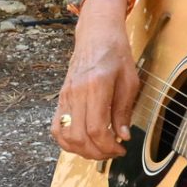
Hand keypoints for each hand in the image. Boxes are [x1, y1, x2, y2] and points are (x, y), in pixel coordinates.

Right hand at [51, 0, 138, 159]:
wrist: (97, 34)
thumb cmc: (116, 54)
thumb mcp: (130, 81)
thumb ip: (124, 110)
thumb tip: (122, 136)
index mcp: (97, 86)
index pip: (97, 129)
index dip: (109, 147)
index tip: (121, 149)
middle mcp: (76, 92)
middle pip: (79, 137)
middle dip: (97, 152)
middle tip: (112, 152)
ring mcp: (65, 95)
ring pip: (64, 135)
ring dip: (81, 150)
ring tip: (98, 149)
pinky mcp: (61, 97)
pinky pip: (56, 126)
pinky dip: (66, 141)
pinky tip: (81, 142)